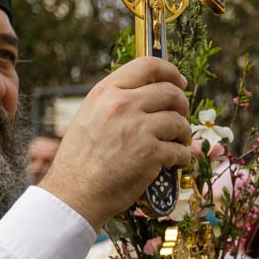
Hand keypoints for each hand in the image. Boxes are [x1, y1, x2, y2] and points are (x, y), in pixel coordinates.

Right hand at [42, 57, 191, 228]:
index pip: (147, 65)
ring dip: (183, 133)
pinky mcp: (150, 153)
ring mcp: (138, 128)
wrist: (74, 193)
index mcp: (106, 92)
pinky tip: (174, 162)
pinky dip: (182, 157)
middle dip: (182, 105)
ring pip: (179, 121)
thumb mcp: (89, 116)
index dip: (170, 71)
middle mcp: (122, 105)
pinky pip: (180, 150)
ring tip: (178, 143)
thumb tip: (148, 94)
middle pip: (171, 92)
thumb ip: (115, 101)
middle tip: (181, 118)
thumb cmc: (80, 159)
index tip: (179, 81)